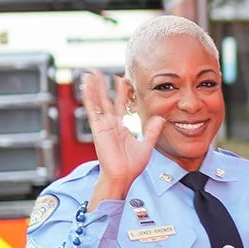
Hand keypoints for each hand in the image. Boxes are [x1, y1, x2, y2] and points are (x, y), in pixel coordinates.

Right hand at [81, 69, 162, 198]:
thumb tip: (161, 118)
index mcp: (120, 128)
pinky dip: (89, 96)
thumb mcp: (146, 145)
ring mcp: (103, 125)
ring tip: (91, 73)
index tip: (122, 80)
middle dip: (104, 86)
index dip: (121, 93)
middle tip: (101, 71)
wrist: (122, 176)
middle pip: (106, 100)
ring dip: (94, 87)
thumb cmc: (131, 166)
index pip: (121, 105)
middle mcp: (110, 124)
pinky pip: (92, 109)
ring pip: (98, 101)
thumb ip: (152, 131)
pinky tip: (87, 85)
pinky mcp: (98, 128)